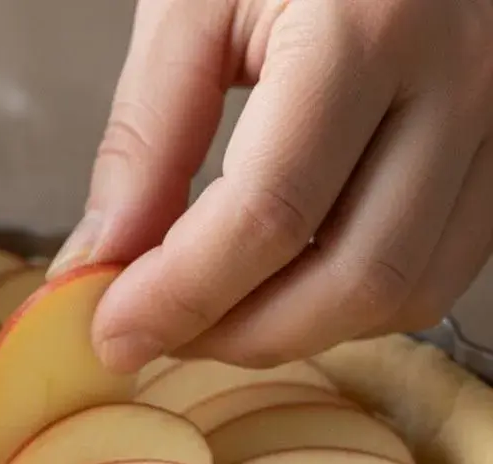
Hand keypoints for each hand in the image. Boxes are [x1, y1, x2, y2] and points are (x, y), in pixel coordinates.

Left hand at [52, 0, 492, 371]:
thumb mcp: (193, 4)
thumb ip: (146, 136)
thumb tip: (103, 260)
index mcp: (371, 23)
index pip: (268, 212)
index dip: (180, 296)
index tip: (114, 332)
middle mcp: (459, 81)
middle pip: (349, 277)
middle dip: (236, 335)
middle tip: (157, 335)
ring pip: (401, 294)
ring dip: (291, 333)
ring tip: (210, 314)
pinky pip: (434, 276)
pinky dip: (345, 308)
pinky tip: (280, 286)